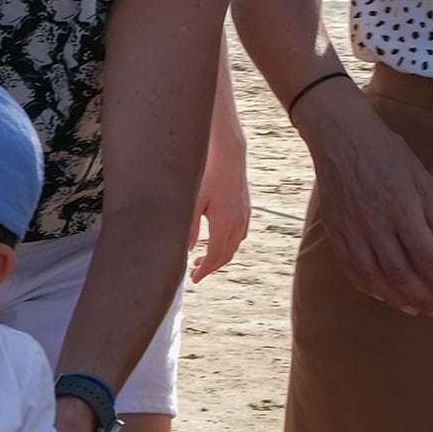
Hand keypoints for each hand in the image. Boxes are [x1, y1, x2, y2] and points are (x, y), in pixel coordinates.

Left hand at [192, 125, 251, 282]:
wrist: (228, 153)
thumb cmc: (207, 174)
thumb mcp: (192, 202)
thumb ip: (189, 228)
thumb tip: (186, 249)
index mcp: (225, 223)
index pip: (216, 256)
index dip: (205, 270)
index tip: (194, 279)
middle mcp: (239, 222)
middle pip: (227, 254)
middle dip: (212, 266)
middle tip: (195, 272)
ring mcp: (245, 215)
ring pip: (234, 245)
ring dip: (220, 255)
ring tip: (201, 259)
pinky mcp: (246, 208)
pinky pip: (239, 234)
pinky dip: (227, 244)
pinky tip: (215, 241)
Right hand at [293, 87, 432, 319]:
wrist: (340, 139)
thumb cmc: (386, 153)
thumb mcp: (420, 176)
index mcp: (401, 209)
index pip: (426, 256)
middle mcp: (374, 224)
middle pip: (401, 272)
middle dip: (424, 296)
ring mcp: (351, 230)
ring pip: (374, 276)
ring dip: (397, 297)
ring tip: (415, 310)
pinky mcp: (335, 231)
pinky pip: (350, 267)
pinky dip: (367, 286)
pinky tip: (382, 295)